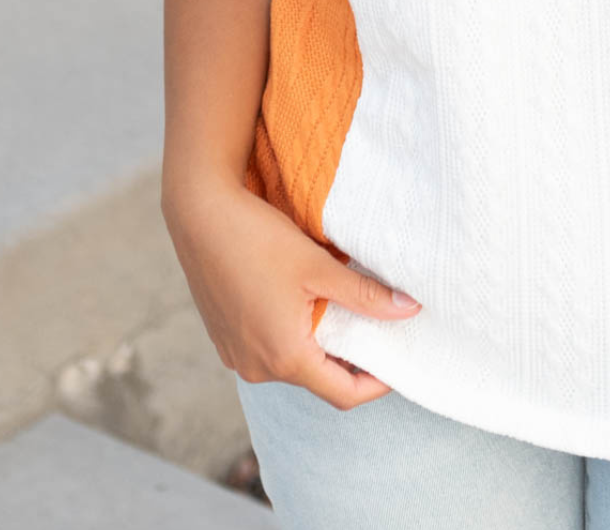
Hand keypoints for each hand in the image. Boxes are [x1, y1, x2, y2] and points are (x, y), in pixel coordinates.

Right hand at [162, 174, 422, 408]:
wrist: (200, 216)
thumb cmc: (258, 240)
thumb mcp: (319, 267)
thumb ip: (365, 295)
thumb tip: (409, 309)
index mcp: (284, 358)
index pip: (343, 394)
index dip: (376, 384)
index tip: (398, 361)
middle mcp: (257, 368)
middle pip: (318, 378)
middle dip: (350, 359)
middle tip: (377, 328)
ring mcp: (237, 356)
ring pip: (293, 363)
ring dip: (320, 345)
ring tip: (343, 309)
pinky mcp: (226, 339)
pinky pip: (269, 349)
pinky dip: (293, 335)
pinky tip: (304, 302)